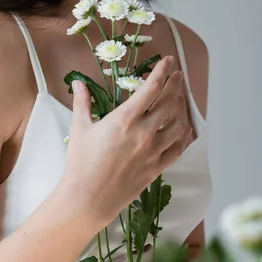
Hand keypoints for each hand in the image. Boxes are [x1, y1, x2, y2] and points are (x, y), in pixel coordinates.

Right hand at [60, 56, 192, 230]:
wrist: (87, 200)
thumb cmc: (80, 163)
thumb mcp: (80, 128)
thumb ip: (82, 102)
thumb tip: (78, 83)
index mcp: (124, 119)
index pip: (151, 88)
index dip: (162, 71)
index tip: (167, 60)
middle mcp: (143, 133)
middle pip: (169, 102)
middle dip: (176, 85)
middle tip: (177, 75)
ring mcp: (152, 152)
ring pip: (178, 124)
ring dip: (181, 108)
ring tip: (179, 99)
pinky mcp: (156, 168)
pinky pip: (178, 148)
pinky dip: (183, 135)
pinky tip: (184, 128)